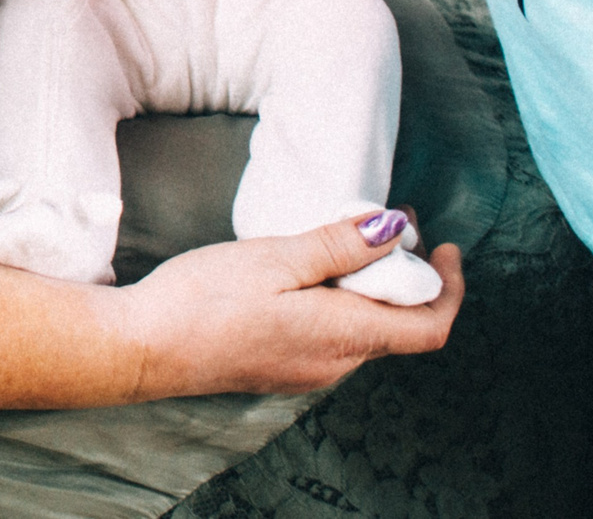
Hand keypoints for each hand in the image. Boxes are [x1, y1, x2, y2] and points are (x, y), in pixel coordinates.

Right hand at [111, 217, 463, 398]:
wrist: (141, 347)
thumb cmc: (203, 301)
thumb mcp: (276, 258)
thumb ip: (340, 247)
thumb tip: (396, 231)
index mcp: (343, 336)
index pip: (429, 326)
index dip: (450, 287)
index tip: (444, 247)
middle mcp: (334, 363)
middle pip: (398, 326)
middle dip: (406, 276)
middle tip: (388, 223)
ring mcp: (305, 370)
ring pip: (363, 329)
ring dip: (369, 286)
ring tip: (345, 238)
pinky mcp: (279, 367)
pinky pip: (331, 335)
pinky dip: (340, 301)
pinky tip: (307, 270)